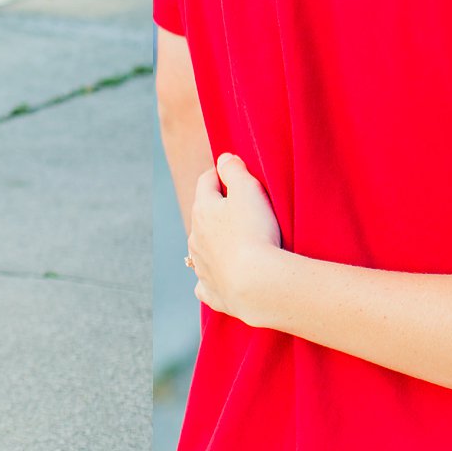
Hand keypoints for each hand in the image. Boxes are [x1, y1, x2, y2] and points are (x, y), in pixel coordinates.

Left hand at [187, 154, 283, 326]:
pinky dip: (212, 277)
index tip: (235, 173)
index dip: (220, 174)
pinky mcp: (210, 291)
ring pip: (201, 248)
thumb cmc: (254, 232)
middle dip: (217, 210)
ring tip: (236, 243)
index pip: (206, 182)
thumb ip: (234, 170)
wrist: (256, 284)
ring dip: (214, 242)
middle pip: (202, 216)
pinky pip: (204, 283)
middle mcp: (195, 237)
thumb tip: (224, 158)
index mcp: (202, 210)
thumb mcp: (248, 190)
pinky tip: (222, 278)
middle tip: (242, 209)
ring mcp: (201, 266)